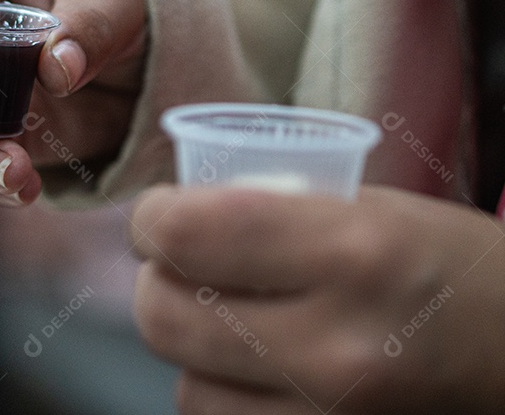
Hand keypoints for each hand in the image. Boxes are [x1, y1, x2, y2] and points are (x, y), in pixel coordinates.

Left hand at [130, 184, 504, 413]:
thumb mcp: (367, 206)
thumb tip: (170, 219)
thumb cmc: (444, 263)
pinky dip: (221, 392)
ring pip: (185, 385)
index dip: (152, 220)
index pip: (186, 236)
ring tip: (226, 318)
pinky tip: (250, 365)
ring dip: (189, 347)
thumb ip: (267, 210)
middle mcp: (334, 346)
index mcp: (351, 253)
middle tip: (177, 265)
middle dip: (156, 282)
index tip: (158, 216)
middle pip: (164, 317)